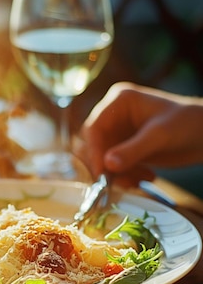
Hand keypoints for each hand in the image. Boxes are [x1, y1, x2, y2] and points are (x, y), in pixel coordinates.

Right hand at [73, 82, 202, 185]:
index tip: (101, 173)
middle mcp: (115, 115)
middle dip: (106, 166)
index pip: (94, 128)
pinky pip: (116, 167)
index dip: (94, 151)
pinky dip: (127, 176)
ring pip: (104, 160)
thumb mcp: (159, 137)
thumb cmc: (187, 124)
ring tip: (140, 181)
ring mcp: (120, 133)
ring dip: (119, 174)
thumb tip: (107, 165)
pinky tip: (146, 177)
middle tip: (120, 182)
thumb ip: (133, 150)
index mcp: (119, 101)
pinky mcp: (127, 148)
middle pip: (96, 145)